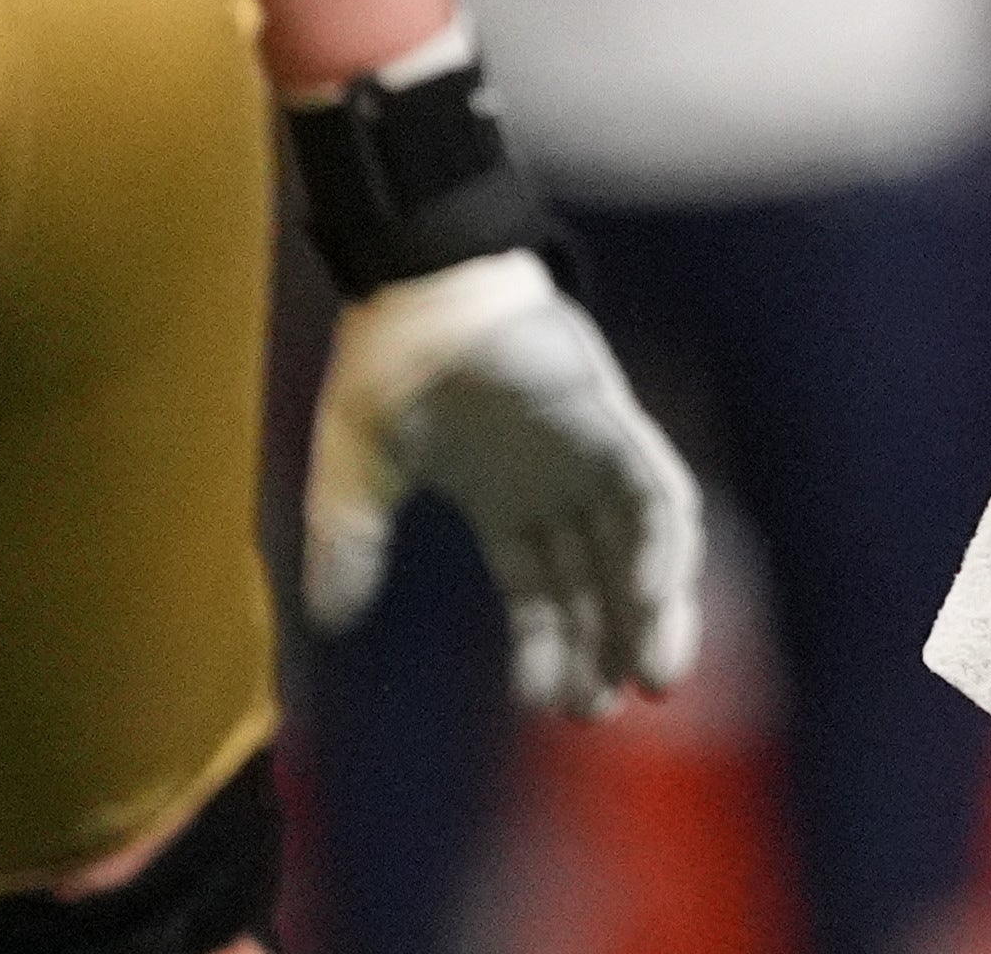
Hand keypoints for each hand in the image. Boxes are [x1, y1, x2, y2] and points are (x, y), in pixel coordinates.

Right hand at [304, 250, 704, 718]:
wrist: (418, 281)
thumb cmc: (387, 361)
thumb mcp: (357, 474)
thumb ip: (348, 544)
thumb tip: (329, 620)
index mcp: (503, 496)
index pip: (539, 588)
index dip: (547, 646)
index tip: (548, 705)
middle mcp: (556, 480)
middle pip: (596, 578)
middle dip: (606, 642)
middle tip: (606, 709)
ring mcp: (590, 448)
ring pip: (639, 543)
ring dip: (650, 608)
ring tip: (651, 676)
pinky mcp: (610, 416)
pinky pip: (655, 488)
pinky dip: (662, 543)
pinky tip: (651, 594)